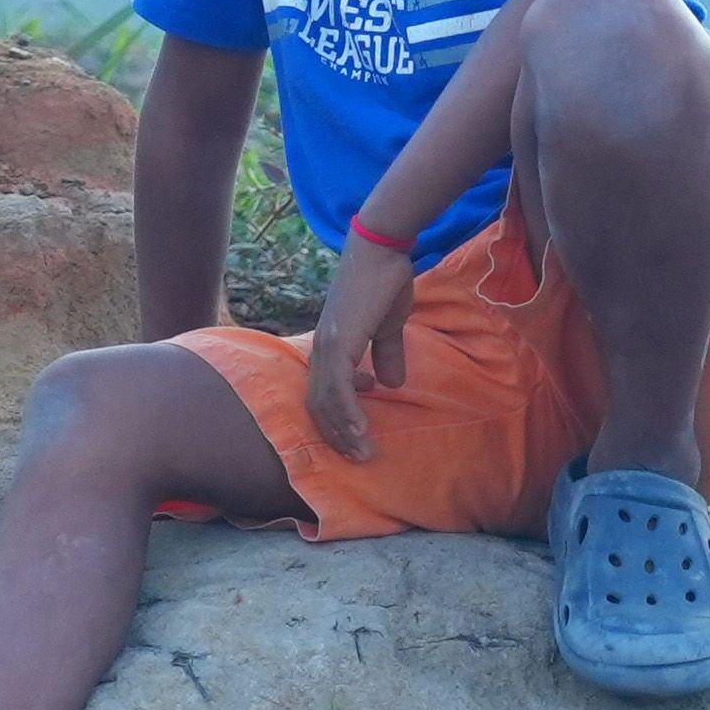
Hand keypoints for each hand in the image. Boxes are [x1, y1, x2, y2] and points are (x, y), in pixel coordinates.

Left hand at [304, 239, 414, 462]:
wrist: (382, 252)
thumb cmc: (384, 283)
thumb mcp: (388, 327)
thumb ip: (386, 354)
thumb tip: (391, 384)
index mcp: (330, 347)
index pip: (323, 393)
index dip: (337, 419)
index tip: (358, 437)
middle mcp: (321, 350)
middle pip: (318, 404)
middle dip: (338, 434)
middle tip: (359, 456)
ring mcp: (327, 347)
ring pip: (326, 401)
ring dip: (344, 431)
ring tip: (363, 453)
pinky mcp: (339, 343)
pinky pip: (338, 387)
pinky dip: (347, 412)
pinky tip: (360, 430)